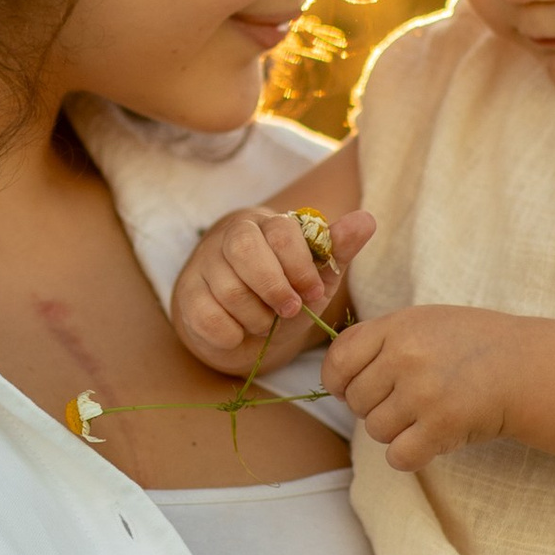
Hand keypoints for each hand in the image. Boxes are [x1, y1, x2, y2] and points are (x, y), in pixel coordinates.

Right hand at [171, 203, 374, 366]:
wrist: (246, 329)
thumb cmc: (286, 293)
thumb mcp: (317, 273)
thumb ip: (337, 248)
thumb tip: (367, 219)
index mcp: (265, 224)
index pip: (280, 231)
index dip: (300, 266)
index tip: (314, 292)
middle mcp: (229, 237)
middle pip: (244, 251)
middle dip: (273, 287)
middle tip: (289, 310)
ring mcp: (203, 265)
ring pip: (228, 289)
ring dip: (256, 317)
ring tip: (265, 322)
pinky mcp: (186, 296)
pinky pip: (209, 317)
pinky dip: (232, 334)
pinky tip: (240, 331)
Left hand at [322, 302, 540, 469]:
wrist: (527, 366)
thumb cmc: (471, 344)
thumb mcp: (423, 322)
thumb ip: (378, 340)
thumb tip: (335, 376)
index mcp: (396, 327)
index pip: (337, 362)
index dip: (340, 382)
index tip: (356, 389)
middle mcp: (405, 357)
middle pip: (357, 402)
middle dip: (377, 407)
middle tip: (409, 401)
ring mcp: (423, 392)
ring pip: (376, 430)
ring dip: (397, 431)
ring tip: (426, 415)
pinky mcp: (442, 425)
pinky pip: (398, 456)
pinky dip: (410, 455)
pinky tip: (431, 438)